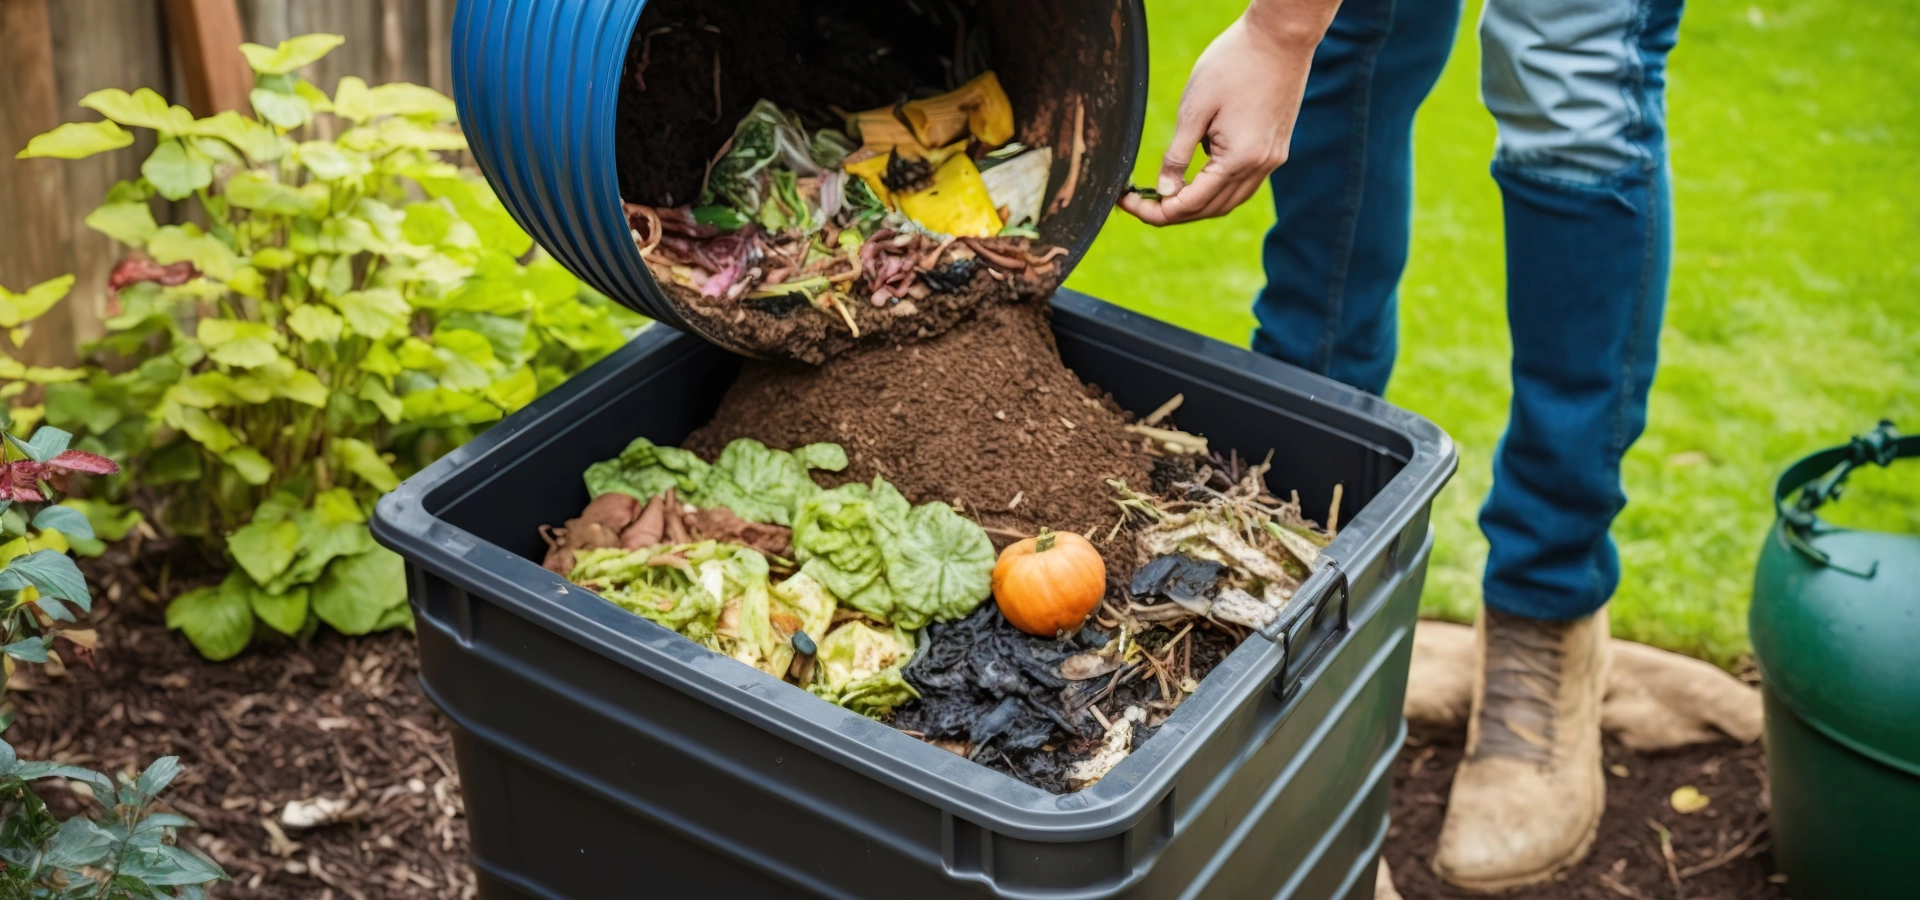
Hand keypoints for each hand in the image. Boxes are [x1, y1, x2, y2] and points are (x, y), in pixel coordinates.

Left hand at [1118, 7, 1327, 225]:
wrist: (1280, 37)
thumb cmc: (1233, 64)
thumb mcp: (1194, 109)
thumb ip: (1178, 155)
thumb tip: (1164, 191)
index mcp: (1239, 159)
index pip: (1192, 203)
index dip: (1158, 210)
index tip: (1129, 203)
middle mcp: (1260, 166)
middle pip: (1211, 208)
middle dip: (1174, 212)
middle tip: (1140, 203)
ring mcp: (1272, 159)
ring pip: (1229, 200)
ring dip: (1197, 204)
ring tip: (1164, 196)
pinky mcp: (1276, 148)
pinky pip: (1244, 183)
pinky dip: (1217, 188)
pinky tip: (1196, 177)